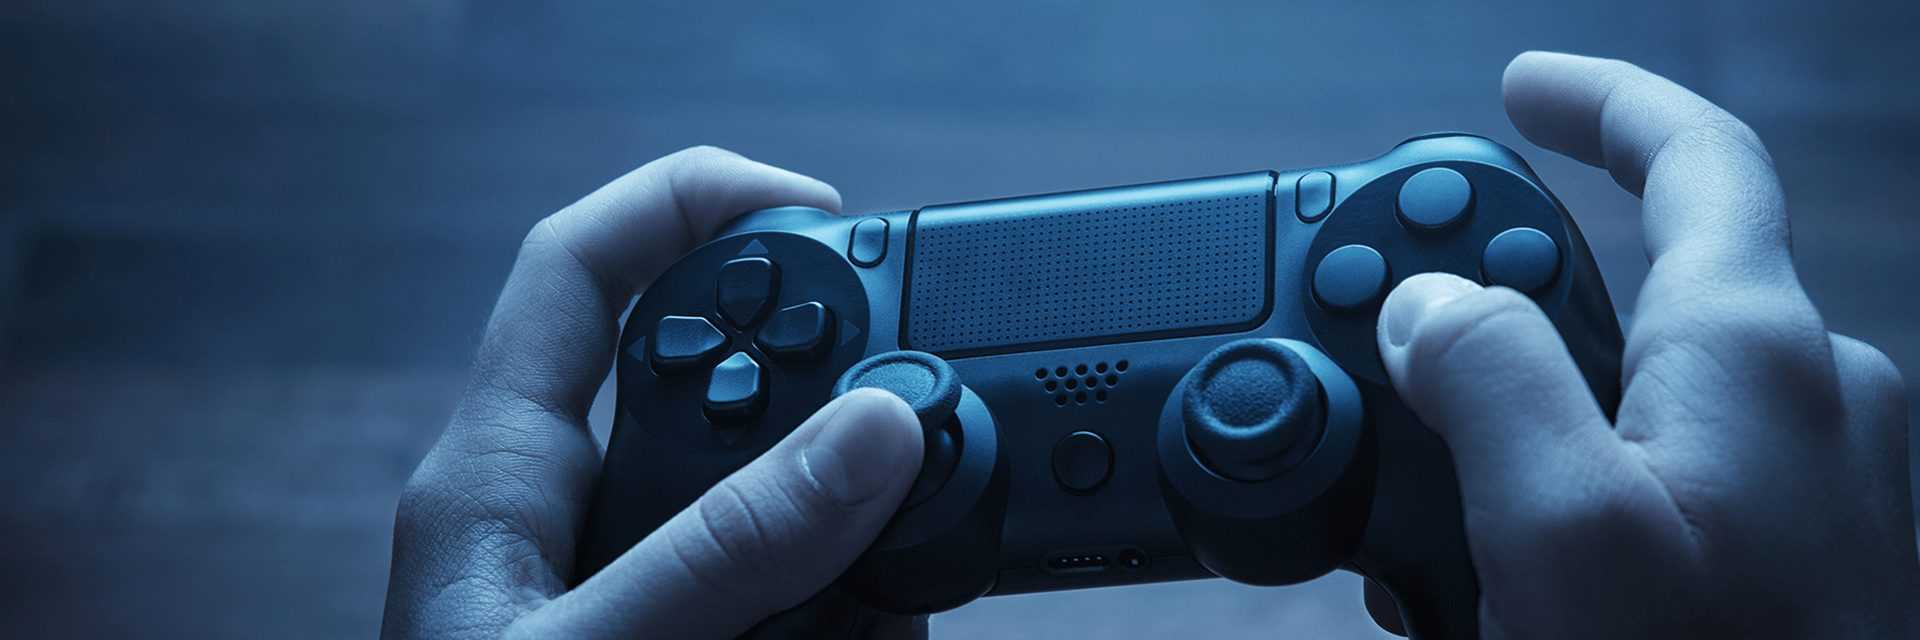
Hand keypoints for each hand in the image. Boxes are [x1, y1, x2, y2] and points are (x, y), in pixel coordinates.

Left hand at [380, 147, 926, 638]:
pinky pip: (781, 599)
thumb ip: (719, 550)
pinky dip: (845, 608)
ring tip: (910, 571)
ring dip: (851, 539)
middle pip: (707, 390)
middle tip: (909, 421)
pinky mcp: (669, 637)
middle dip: (817, 403)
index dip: (686, 202)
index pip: (579, 267)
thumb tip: (870, 429)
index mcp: (497, 478)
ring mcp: (616, 586)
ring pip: (766, 508)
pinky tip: (881, 620)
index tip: (817, 209)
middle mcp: (559, 516)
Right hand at [1372, 52, 1917, 636]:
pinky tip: (1504, 589)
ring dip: (1522, 432)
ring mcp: (1807, 485)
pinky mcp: (1790, 560)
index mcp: (1753, 350)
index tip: (1523, 86)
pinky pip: (1659, 481)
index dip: (1603, 103)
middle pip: (1639, 283)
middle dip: (1508, 310)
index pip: (1692, 157)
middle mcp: (1801, 397)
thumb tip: (1431, 303)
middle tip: (1398, 366)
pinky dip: (1567, 498)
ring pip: (1636, 397)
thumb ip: (1487, 381)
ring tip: (1435, 538)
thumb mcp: (1560, 530)